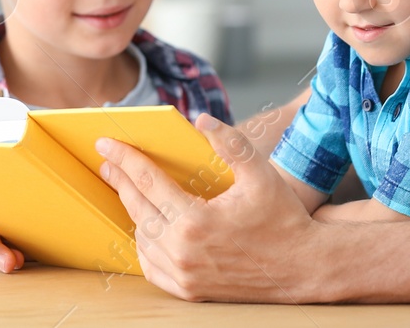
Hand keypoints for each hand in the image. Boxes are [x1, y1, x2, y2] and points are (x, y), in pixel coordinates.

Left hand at [96, 113, 327, 301]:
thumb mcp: (261, 173)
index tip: (106, 143)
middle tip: (108, 162)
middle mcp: (184, 251)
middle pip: (137, 208)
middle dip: (120, 180)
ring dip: (134, 212)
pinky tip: (147, 229)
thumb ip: (230, 142)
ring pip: (142, 238)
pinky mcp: (190, 291)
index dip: (125, 158)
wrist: (304, 268)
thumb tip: (200, 119)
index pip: (148, 181)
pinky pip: (152, 267)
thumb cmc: (284, 218)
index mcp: (196, 220)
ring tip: (130, 191)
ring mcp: (184, 275)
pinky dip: (145, 245)